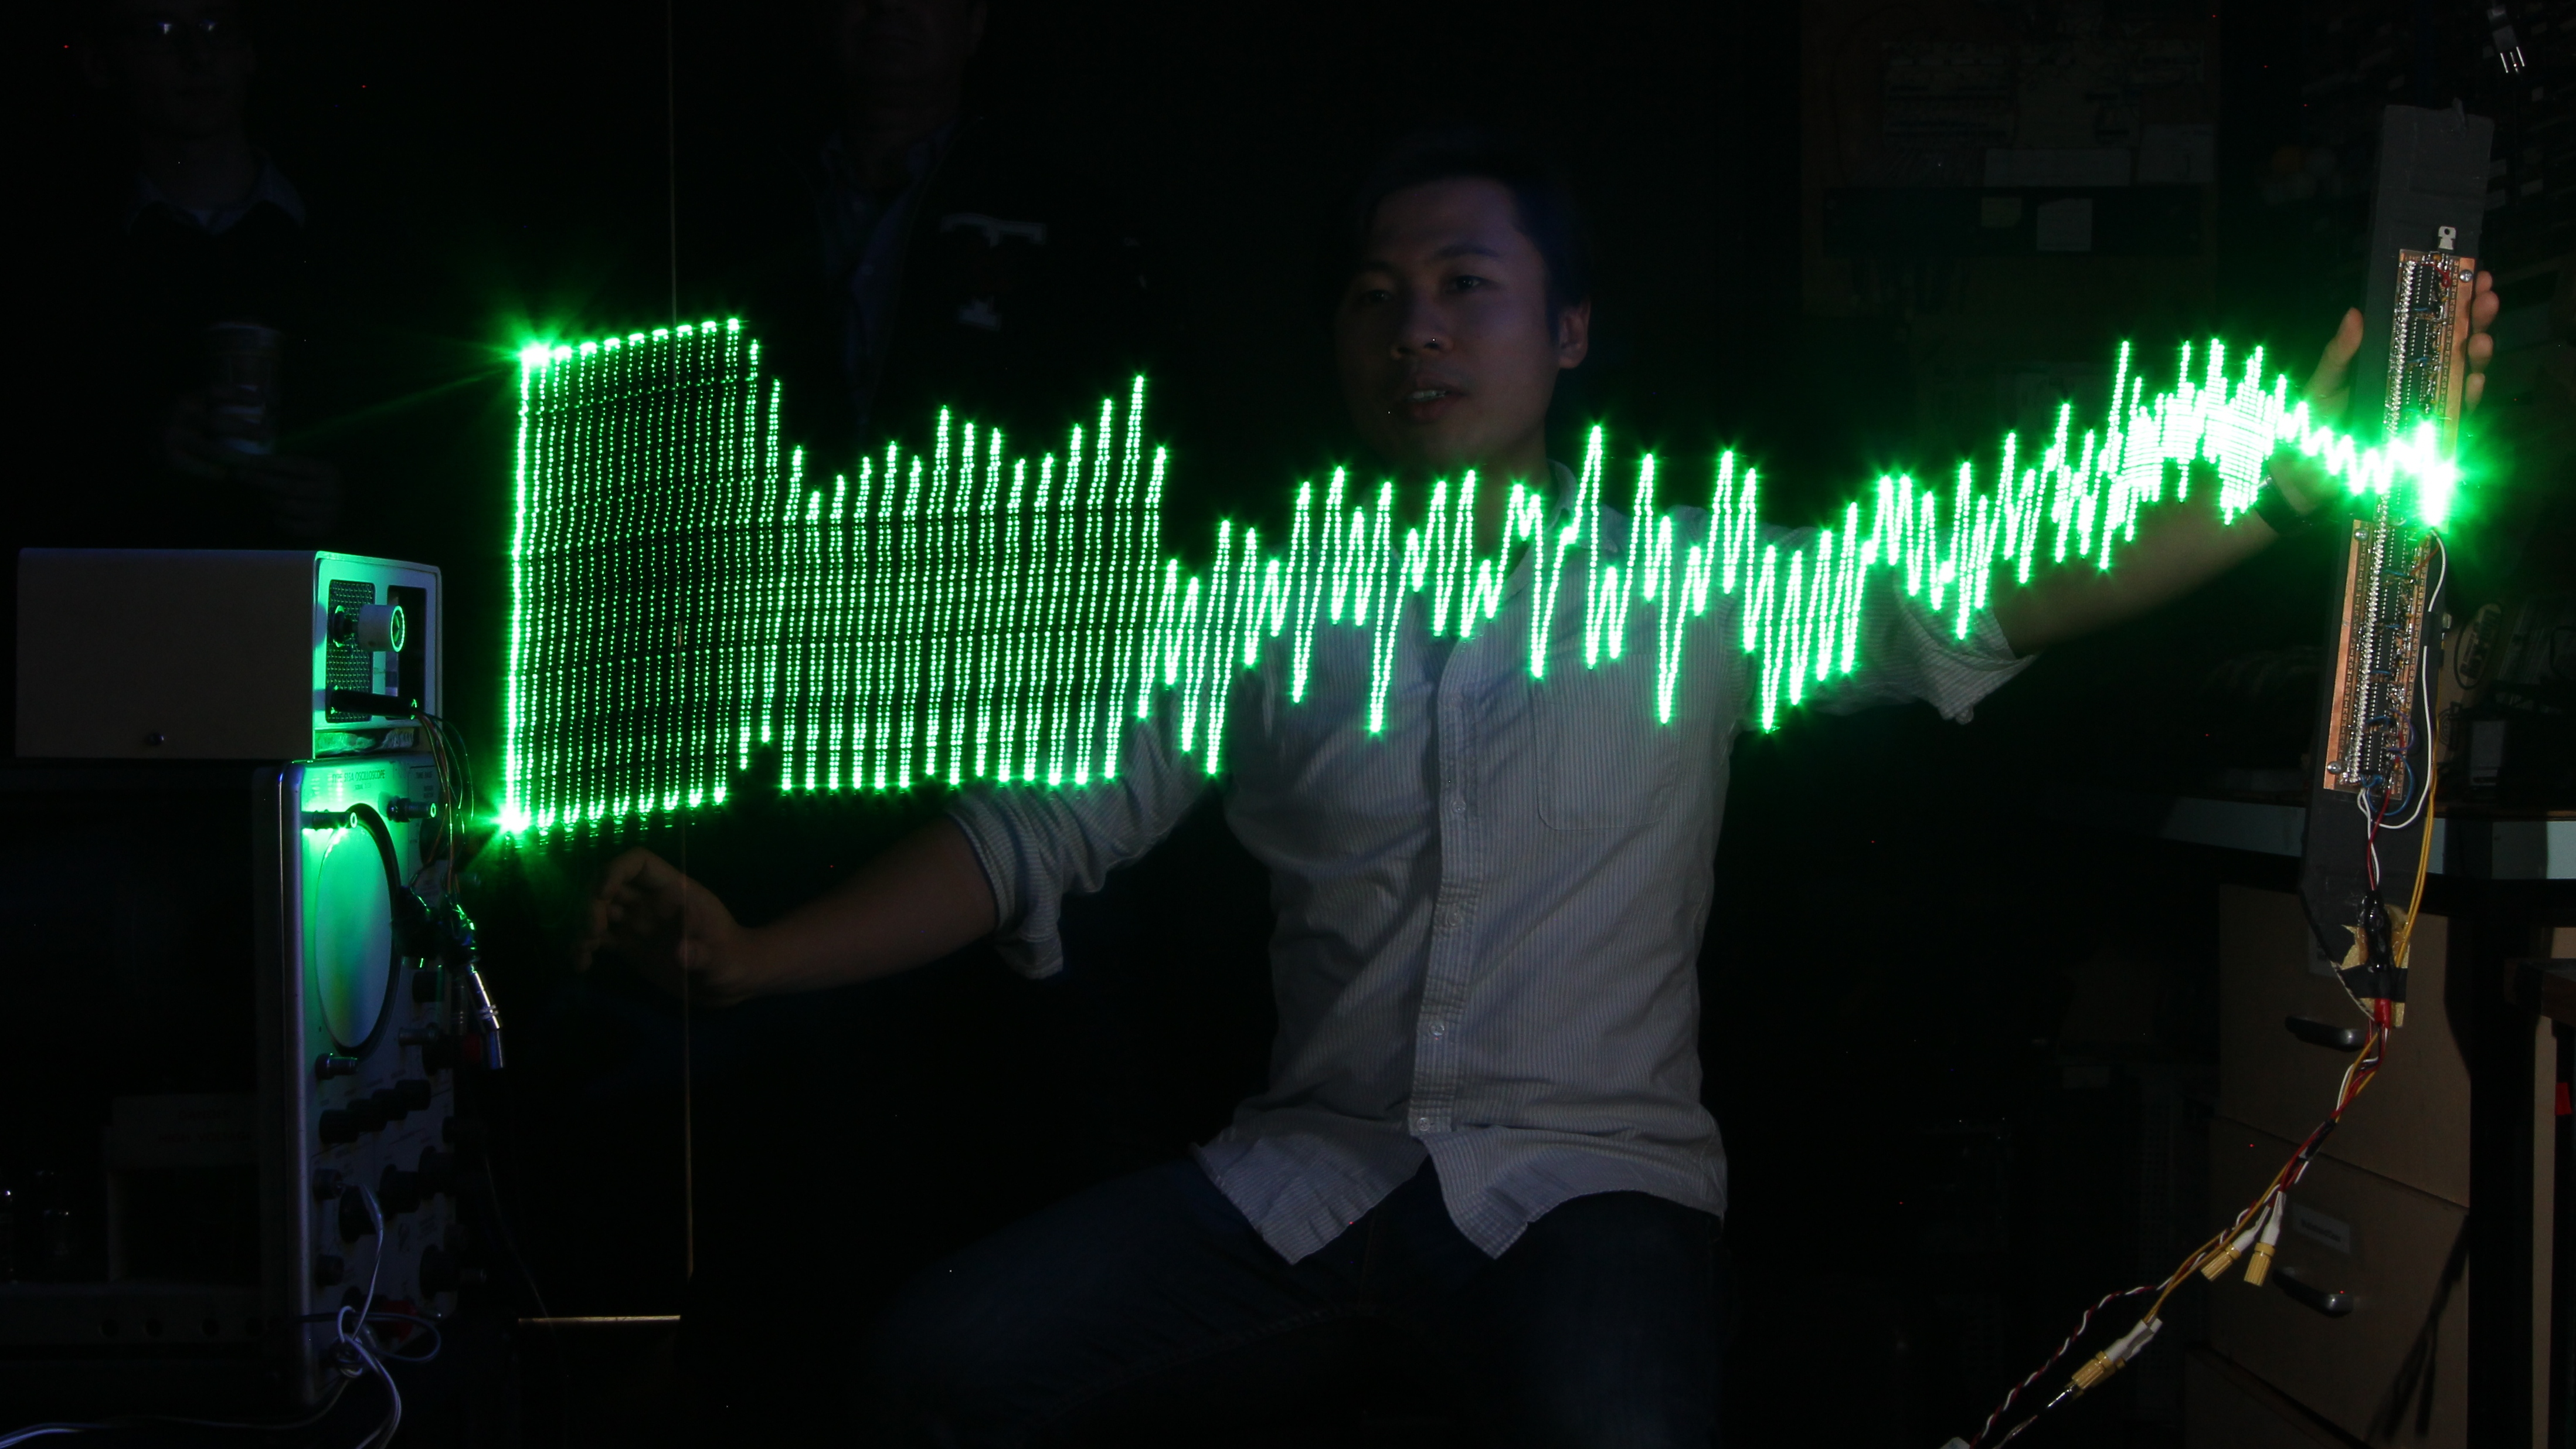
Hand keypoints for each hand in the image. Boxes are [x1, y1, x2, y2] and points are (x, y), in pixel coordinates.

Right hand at [163, 388, 260, 477]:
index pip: (214, 392)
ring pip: (212, 449)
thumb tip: (262, 400)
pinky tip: (228, 475)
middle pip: (217, 422)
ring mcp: (172, 438)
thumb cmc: (180, 426)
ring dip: (238, 456)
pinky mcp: (169, 459)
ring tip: (256, 461)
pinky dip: (216, 472)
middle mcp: (178, 416)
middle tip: (269, 434)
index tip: (262, 400)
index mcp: (186, 400)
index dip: (238, 394)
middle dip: (246, 429)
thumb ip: (217, 408)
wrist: (143, 442)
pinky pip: (200, 468)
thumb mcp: (193, 411)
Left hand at [235, 453, 341, 538]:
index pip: (293, 465)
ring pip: (288, 506)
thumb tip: (254, 456)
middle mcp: (331, 492)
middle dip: (261, 480)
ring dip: (269, 500)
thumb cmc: (318, 484)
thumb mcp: (309, 469)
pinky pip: (292, 526)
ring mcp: (328, 512)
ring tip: (262, 495)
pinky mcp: (322, 529)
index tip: (246, 461)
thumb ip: (287, 463)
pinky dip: (280, 520)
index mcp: (328, 471)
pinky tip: (276, 514)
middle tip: (241, 476)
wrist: (345, 510)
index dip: (268, 463)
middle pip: (288, 486)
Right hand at [578, 848, 765, 1006]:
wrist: (730, 981)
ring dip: (584, 925)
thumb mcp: (722, 958)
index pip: (639, 863)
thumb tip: (679, 953)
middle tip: (592, 932)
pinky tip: (581, 965)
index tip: (602, 895)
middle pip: (610, 885)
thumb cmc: (733, 959)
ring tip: (584, 951)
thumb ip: (702, 954)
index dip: (616, 871)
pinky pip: (599, 937)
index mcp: (674, 890)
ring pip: (600, 910)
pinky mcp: (630, 945)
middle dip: (592, 903)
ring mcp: (638, 922)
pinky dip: (585, 947)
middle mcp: (651, 901)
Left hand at [2268, 272, 2499, 517]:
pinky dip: (2467, 400)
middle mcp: (2416, 380)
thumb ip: (2339, 353)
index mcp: (2393, 360)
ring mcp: (2424, 407)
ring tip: (2481, 339)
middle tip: (2486, 297)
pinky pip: (2454, 418)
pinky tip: (2474, 382)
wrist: (2303, 475)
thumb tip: (2354, 313)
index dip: (2454, 302)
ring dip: (2477, 357)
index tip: (2472, 276)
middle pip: (2455, 346)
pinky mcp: (2426, 438)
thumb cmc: (2312, 422)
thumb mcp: (2322, 383)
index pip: (2430, 326)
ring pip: (2462, 378)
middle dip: (2475, 321)